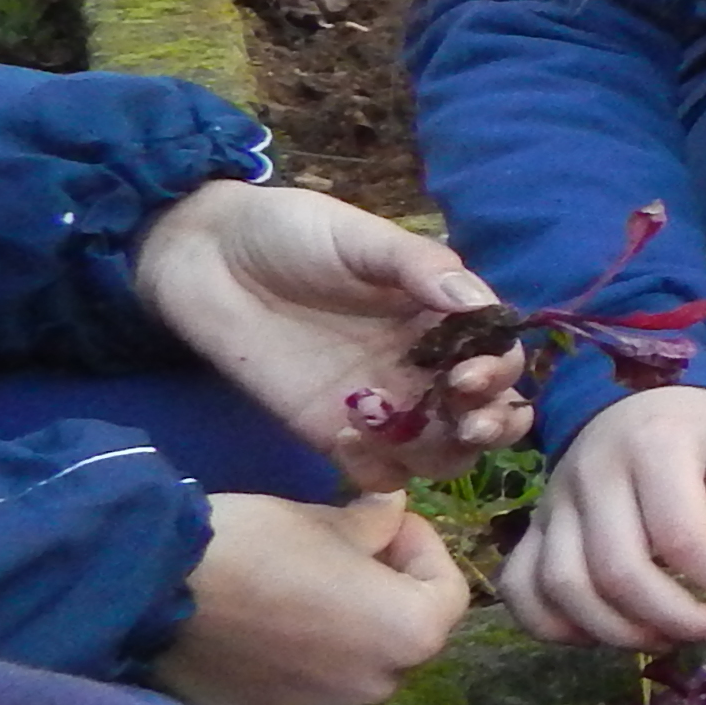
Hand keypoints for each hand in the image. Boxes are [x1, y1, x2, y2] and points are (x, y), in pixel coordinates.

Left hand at [133, 176, 530, 484]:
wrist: (205, 258)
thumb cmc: (291, 232)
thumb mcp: (360, 237)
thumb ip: (419, 266)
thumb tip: (478, 302)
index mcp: (442, 319)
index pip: (500, 358)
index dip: (500, 374)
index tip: (470, 376)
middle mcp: (424, 368)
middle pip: (487, 415)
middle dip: (492, 427)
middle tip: (465, 424)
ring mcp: (381, 406)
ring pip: (443, 453)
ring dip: (440, 454)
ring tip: (394, 431)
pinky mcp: (333, 433)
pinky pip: (379, 472)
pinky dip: (378, 470)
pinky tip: (346, 440)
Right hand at [153, 491, 470, 704]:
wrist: (152, 587)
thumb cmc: (254, 543)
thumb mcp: (325, 518)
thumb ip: (375, 524)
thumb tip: (392, 513)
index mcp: (410, 634)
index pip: (446, 592)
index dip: (422, 549)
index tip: (388, 525)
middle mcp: (377, 688)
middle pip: (400, 637)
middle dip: (383, 594)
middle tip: (347, 558)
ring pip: (351, 670)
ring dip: (341, 636)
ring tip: (299, 598)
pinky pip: (301, 695)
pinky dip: (294, 669)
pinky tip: (262, 637)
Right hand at [506, 387, 705, 648]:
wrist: (637, 399)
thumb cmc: (702, 435)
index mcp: (655, 448)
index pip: (682, 536)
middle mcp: (593, 475)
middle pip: (619, 572)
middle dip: (680, 620)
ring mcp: (554, 503)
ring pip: (566, 588)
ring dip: (622, 633)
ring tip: (675, 636)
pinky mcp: (533, 527)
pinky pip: (522, 589)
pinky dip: (557, 627)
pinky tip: (609, 632)